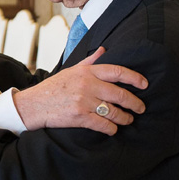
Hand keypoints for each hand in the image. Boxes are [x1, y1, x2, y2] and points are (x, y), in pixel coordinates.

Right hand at [14, 47, 147, 135]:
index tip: (144, 84)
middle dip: (135, 103)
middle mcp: (87, 85)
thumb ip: (90, 62)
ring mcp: (84, 102)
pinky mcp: (79, 117)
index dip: (134, 77)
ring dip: (125, 118)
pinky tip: (113, 129)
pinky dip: (111, 129)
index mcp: (87, 72)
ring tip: (128, 120)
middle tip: (141, 107)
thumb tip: (104, 50)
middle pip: (120, 94)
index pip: (117, 71)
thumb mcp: (71, 70)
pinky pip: (103, 125)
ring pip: (114, 111)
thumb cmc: (53, 88)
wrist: (33, 105)